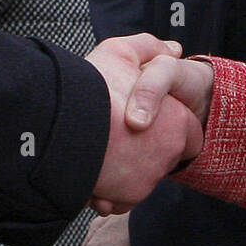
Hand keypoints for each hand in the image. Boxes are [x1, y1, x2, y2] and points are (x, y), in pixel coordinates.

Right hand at [87, 34, 203, 214]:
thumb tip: (173, 49)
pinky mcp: (124, 198)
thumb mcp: (121, 51)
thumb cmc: (91, 87)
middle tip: (119, 129)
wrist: (56, 124)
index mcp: (177, 122)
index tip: (149, 119)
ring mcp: (146, 180)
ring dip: (125, 167)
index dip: (171, 123)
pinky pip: (121, 196)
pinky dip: (110, 188)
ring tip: (100, 147)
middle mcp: (167, 155)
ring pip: (140, 175)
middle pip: (164, 154)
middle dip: (146, 146)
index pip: (189, 133)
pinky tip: (94, 168)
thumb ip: (150, 48)